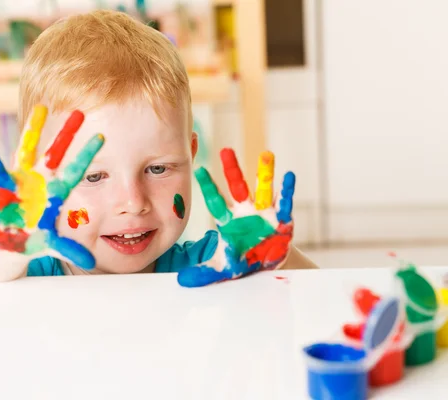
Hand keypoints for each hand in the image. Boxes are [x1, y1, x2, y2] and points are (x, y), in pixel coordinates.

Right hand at [0, 105, 103, 269]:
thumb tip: (91, 263)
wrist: (9, 240)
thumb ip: (71, 250)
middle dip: (67, 133)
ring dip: (33, 130)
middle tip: (81, 111)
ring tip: (41, 108)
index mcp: (56, 192)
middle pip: (57, 152)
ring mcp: (21, 179)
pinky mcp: (1, 183)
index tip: (102, 136)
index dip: (87, 154)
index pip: (76, 169)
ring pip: (29, 149)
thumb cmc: (33, 238)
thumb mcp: (53, 243)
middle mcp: (41, 180)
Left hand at [177, 149, 295, 287]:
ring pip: (264, 188)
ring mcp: (265, 212)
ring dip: (265, 172)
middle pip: (237, 186)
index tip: (198, 168)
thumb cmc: (244, 261)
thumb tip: (181, 281)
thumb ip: (203, 274)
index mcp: (229, 220)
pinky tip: (289, 175)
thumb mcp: (223, 269)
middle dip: (232, 168)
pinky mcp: (282, 219)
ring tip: (266, 154)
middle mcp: (246, 211)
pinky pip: (285, 202)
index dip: (208, 185)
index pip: (216, 200)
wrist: (269, 267)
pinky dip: (287, 190)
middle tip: (225, 150)